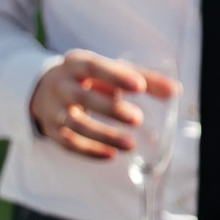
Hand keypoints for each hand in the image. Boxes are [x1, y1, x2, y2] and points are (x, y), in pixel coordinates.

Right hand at [29, 51, 178, 158]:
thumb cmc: (89, 79)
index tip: (139, 87)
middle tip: (137, 119)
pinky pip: (69, 143)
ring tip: (131, 145)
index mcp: (76, 64)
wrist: (44, 89)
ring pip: (76, 124)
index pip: (94, 67)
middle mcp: (61, 85)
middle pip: (83, 97)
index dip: (116, 77)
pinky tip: (111, 155)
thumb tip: (176, 91)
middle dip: (110, 109)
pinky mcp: (52, 130)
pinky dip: (90, 151)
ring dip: (103, 135)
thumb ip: (144, 79)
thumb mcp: (111, 72)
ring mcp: (54, 109)